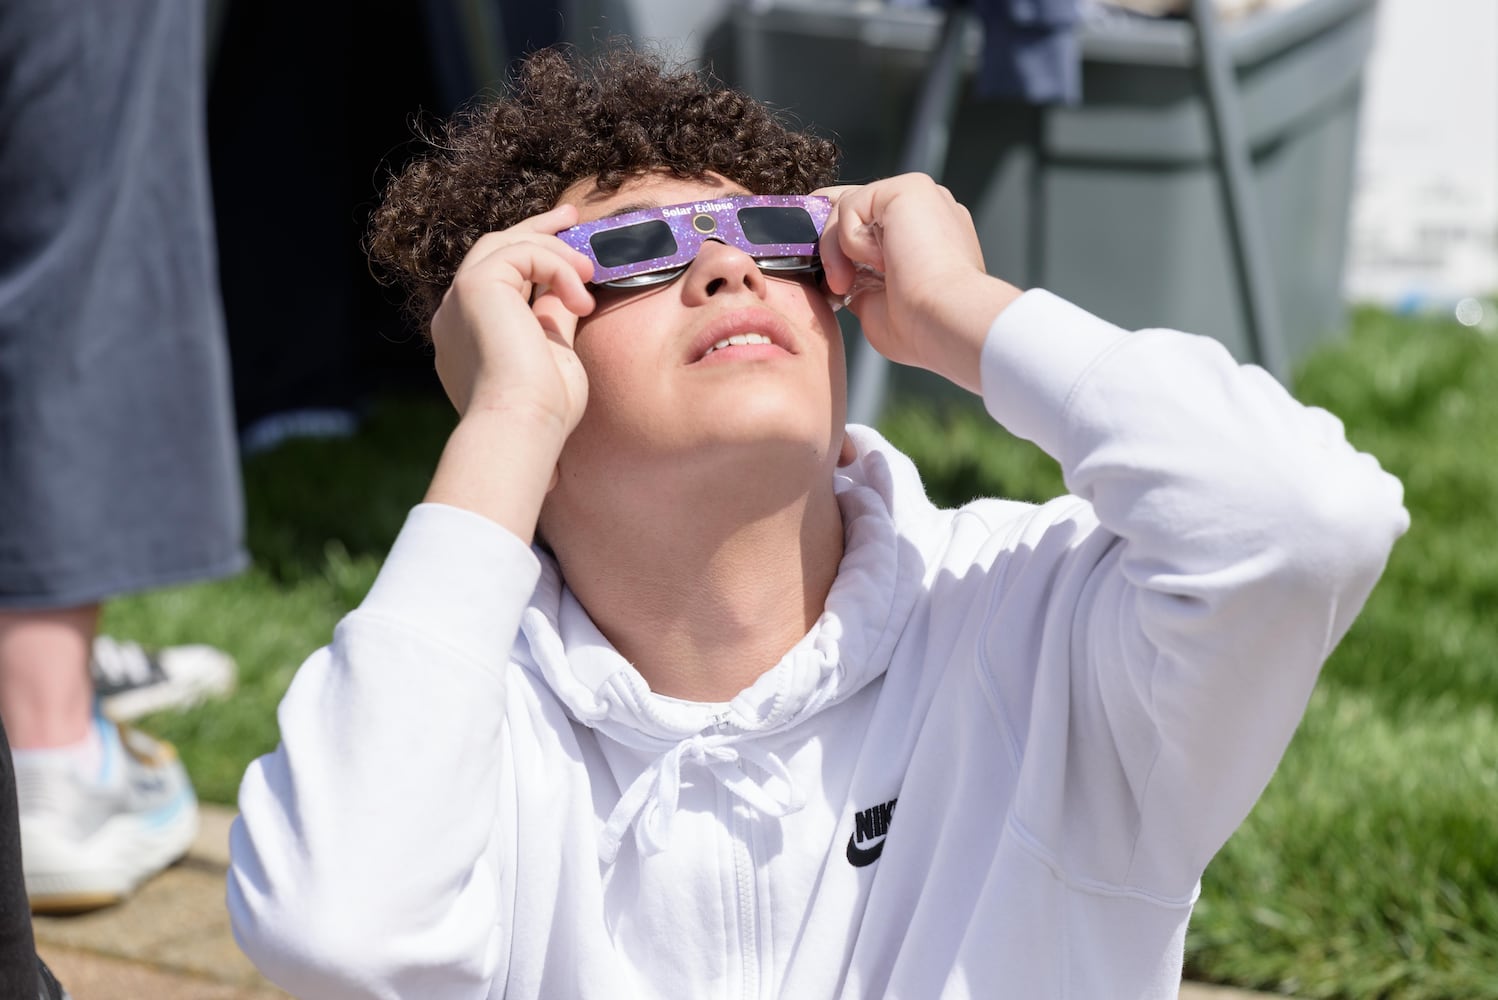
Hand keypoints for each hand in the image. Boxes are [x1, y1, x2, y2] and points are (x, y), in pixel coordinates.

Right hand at [422, 204, 596, 538]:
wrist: (521, 427)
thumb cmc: (543, 410)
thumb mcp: (554, 353)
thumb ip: (554, 317)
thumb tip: (569, 290)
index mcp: (470, 337)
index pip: (497, 279)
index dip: (532, 256)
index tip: (568, 242)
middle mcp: (455, 316)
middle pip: (493, 250)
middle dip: (536, 229)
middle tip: (573, 216)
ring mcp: (459, 300)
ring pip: (506, 245)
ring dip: (556, 251)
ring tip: (591, 273)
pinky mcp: (474, 287)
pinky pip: (522, 252)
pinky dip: (558, 267)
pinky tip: (581, 296)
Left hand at [816, 174, 1020, 392]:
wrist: (944, 322)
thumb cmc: (921, 325)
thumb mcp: (876, 304)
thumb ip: (859, 282)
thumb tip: (840, 279)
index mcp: (925, 237)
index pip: (870, 226)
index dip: (841, 248)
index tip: (834, 284)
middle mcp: (925, 212)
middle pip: (854, 211)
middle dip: (831, 247)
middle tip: (836, 286)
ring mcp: (919, 197)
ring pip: (847, 208)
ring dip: (836, 251)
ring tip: (850, 283)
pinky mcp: (907, 188)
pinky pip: (851, 205)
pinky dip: (850, 240)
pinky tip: (881, 262)